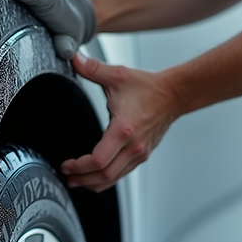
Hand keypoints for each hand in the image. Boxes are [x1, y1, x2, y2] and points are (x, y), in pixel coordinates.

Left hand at [63, 53, 182, 191]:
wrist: (174, 94)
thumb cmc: (148, 88)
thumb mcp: (117, 75)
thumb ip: (92, 68)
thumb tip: (74, 58)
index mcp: (123, 130)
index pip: (99, 160)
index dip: (80, 166)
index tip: (67, 165)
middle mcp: (133, 146)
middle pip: (105, 175)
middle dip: (83, 179)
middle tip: (67, 177)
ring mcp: (139, 153)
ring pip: (114, 178)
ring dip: (94, 183)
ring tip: (77, 181)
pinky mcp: (143, 154)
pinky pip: (123, 173)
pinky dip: (107, 179)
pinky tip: (96, 176)